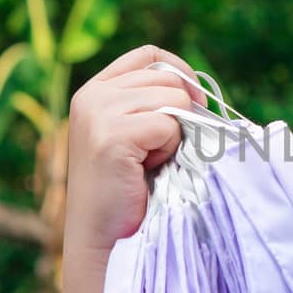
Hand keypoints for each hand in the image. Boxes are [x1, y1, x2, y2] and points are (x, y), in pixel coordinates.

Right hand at [62, 43, 199, 256]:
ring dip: (174, 133)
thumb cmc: (129, 190)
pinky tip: (146, 169)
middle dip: (179, 113)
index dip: (179, 72)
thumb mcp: (136, 134)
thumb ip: (154, 104)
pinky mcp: (111, 135)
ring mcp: (98, 112)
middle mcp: (92, 95)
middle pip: (167, 78)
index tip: (193, 102)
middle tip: (159, 150)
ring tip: (149, 160)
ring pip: (173, 99)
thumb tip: (200, 91)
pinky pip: (169, 125)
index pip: (149, 55)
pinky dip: (169, 149)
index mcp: (95, 89)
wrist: (104, 236)